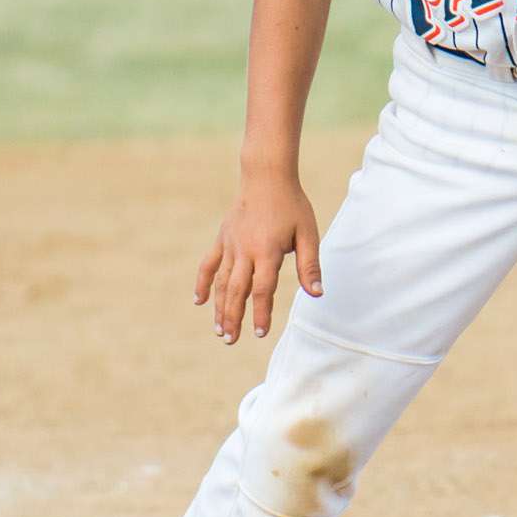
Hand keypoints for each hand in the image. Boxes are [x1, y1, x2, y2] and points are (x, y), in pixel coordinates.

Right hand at [193, 172, 322, 344]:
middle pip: (236, 291)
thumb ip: (310, 266)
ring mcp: (230, 244)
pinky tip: (199, 301)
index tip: (262, 333)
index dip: (262, 313)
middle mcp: (245, 250)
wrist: (266, 175)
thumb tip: (317, 294)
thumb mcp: (308, 233)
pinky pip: (209, 264)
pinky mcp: (222, 238)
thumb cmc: (292, 205)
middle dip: (233, 317)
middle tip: (231, 340)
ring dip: (219, 307)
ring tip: (219, 330)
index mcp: (267, 251)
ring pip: (221, 282)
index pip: (263, 289)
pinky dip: (203, 283)